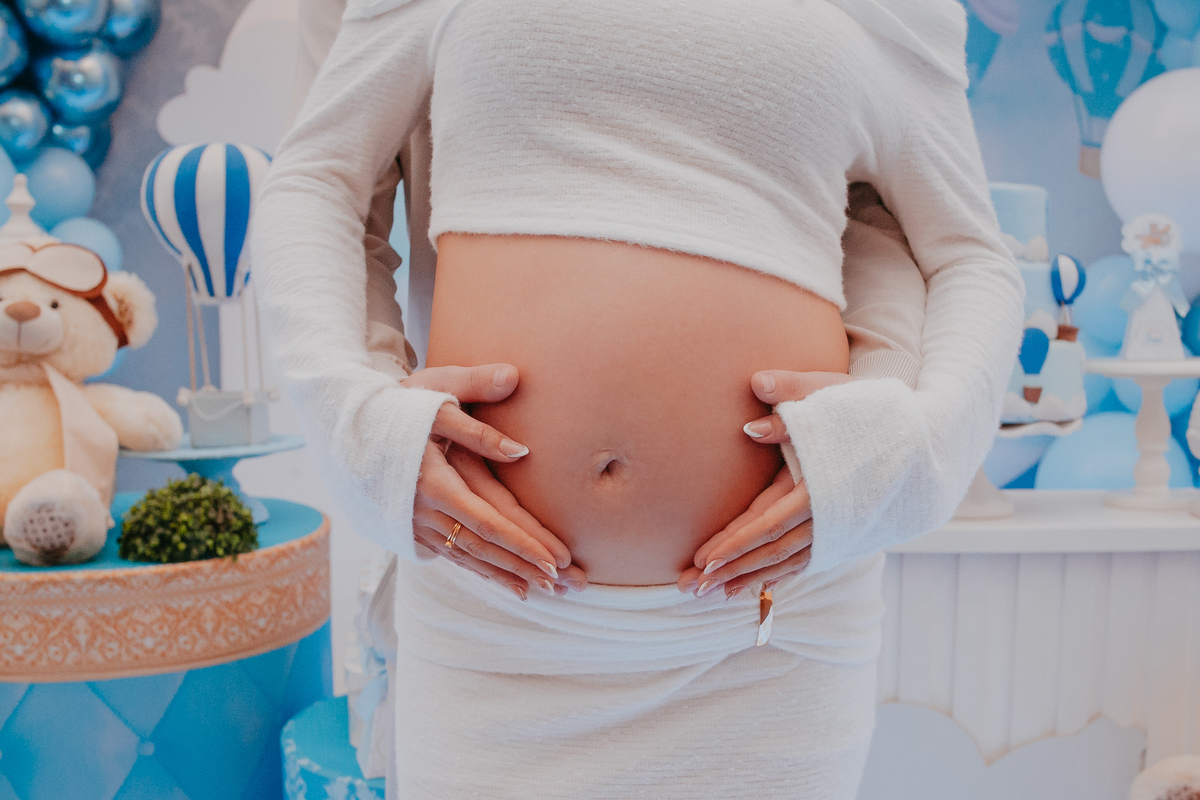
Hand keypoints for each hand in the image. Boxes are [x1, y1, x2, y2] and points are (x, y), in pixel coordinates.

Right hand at [403, 364, 580, 599]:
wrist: (348, 423)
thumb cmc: (399, 405)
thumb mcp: (438, 397)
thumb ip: (480, 422)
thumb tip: (522, 450)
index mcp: (435, 482)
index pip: (488, 521)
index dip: (524, 543)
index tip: (557, 559)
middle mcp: (425, 511)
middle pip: (483, 547)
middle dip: (525, 567)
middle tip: (565, 584)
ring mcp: (417, 524)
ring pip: (469, 557)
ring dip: (509, 576)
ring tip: (547, 591)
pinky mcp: (414, 528)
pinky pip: (454, 556)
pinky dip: (484, 572)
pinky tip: (510, 585)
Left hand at [677, 370, 854, 598]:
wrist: (926, 438)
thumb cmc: (872, 411)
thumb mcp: (832, 394)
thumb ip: (792, 391)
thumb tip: (756, 385)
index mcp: (821, 485)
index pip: (769, 521)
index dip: (734, 542)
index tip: (703, 559)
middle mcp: (829, 516)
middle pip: (772, 550)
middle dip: (732, 570)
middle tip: (694, 587)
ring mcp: (838, 530)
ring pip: (787, 562)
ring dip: (748, 579)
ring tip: (712, 595)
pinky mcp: (842, 534)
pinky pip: (804, 561)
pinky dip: (776, 576)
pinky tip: (750, 587)